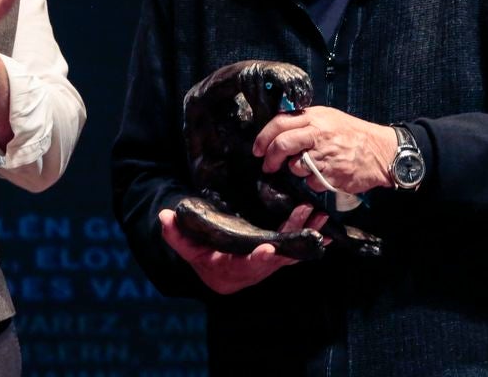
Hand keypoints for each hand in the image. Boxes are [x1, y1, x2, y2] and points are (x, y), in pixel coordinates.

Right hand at [159, 204, 325, 294]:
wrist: (216, 272)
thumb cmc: (201, 257)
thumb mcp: (186, 246)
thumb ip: (175, 234)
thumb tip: (164, 216)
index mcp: (231, 269)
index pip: (245, 267)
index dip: (257, 259)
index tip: (268, 250)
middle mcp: (254, 271)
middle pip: (276, 260)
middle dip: (293, 243)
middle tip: (308, 225)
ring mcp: (268, 265)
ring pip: (290, 254)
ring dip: (306, 236)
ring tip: (320, 218)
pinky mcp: (277, 257)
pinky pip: (295, 249)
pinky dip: (309, 239)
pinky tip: (323, 227)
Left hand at [253, 105, 395, 194]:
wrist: (382, 151)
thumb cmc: (353, 135)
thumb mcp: (328, 118)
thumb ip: (305, 122)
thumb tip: (278, 131)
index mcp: (316, 117)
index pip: (280, 122)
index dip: (263, 137)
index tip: (257, 149)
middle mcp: (319, 133)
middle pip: (283, 143)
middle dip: (270, 158)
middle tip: (268, 166)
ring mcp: (327, 154)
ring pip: (296, 166)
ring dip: (296, 170)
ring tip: (309, 167)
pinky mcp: (334, 173)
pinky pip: (312, 181)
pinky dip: (314, 182)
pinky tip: (325, 174)